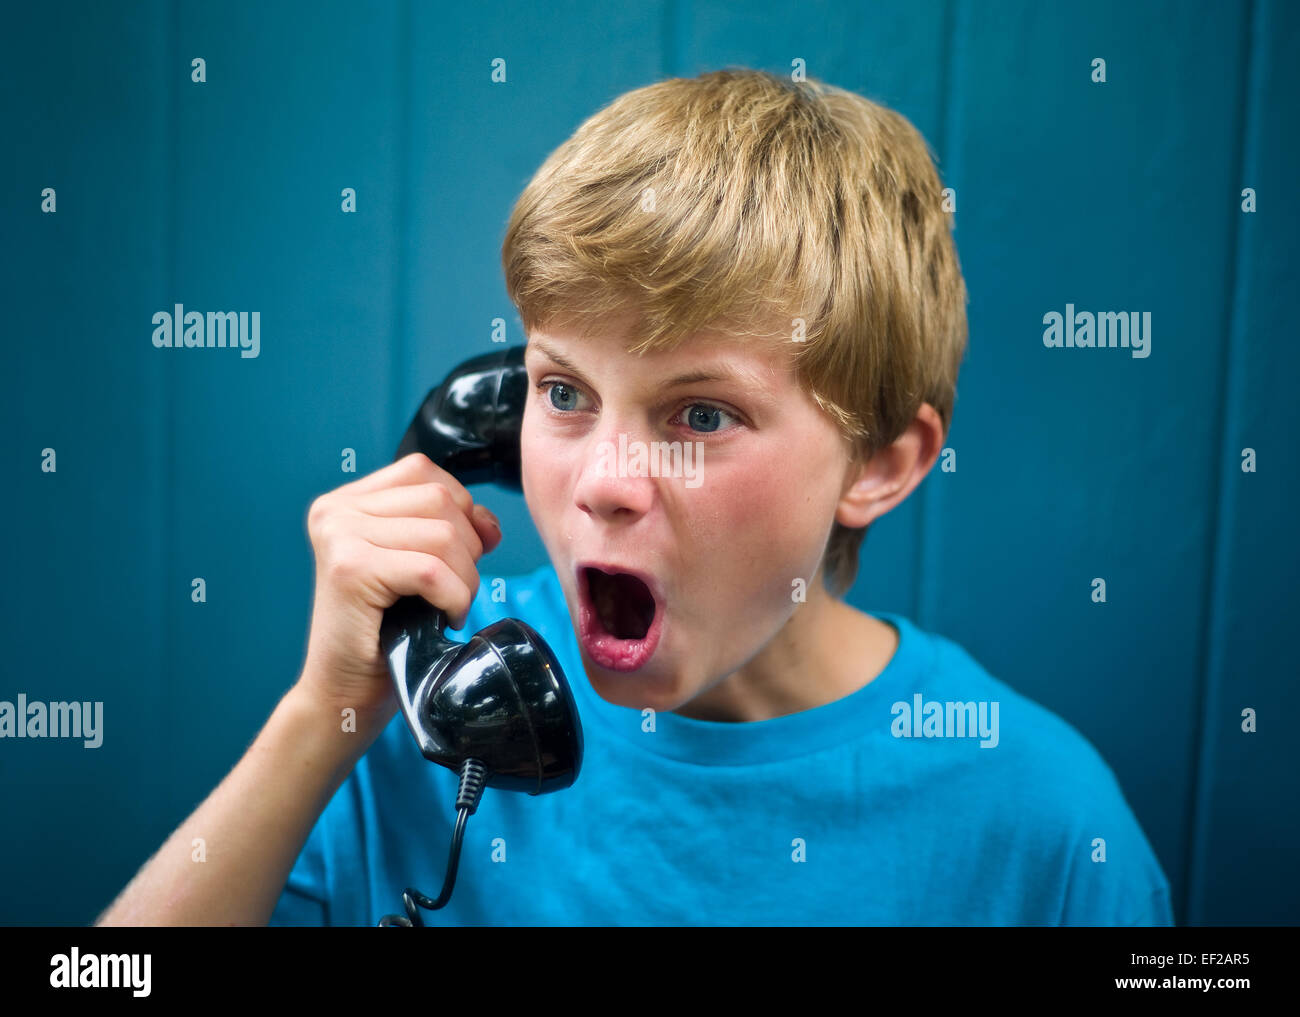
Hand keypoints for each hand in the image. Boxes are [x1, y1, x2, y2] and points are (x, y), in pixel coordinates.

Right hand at [296, 452, 502, 727]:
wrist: (343, 693)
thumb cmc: (383, 635)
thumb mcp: (419, 566)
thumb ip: (449, 529)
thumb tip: (488, 521)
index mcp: (347, 502)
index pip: (423, 470)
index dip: (460, 508)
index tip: (463, 553)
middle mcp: (334, 511)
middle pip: (440, 499)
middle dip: (467, 549)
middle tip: (450, 591)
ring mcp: (338, 536)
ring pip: (443, 535)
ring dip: (463, 579)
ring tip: (444, 606)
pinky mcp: (350, 569)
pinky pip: (433, 570)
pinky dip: (454, 598)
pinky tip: (443, 619)